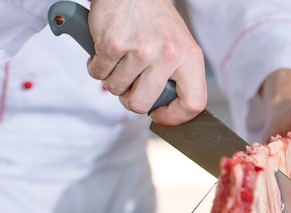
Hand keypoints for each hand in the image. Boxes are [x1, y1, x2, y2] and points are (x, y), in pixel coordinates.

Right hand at [87, 0, 205, 124]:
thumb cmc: (153, 17)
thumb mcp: (178, 44)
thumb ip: (176, 75)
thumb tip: (166, 108)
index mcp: (190, 57)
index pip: (193, 104)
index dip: (175, 117)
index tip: (160, 115)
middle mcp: (168, 54)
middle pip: (143, 104)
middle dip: (130, 100)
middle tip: (129, 86)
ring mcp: (141, 50)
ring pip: (117, 90)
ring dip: (112, 79)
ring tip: (119, 59)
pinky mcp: (114, 44)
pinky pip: (99, 73)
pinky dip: (97, 66)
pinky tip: (106, 50)